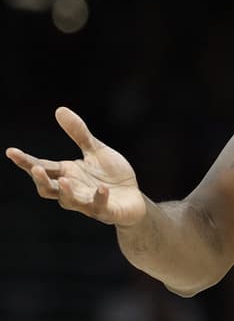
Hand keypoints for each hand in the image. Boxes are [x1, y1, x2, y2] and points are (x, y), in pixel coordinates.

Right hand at [6, 107, 146, 226]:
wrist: (134, 199)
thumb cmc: (112, 175)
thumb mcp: (96, 151)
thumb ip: (79, 134)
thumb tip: (59, 110)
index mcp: (67, 174)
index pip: (42, 167)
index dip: (26, 161)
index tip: (11, 151)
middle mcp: (72, 189)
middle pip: (48, 188)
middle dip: (41, 180)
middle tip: (36, 168)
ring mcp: (87, 203)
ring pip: (69, 201)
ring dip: (66, 192)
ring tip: (64, 179)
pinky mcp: (106, 211)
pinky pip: (99, 206)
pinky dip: (99, 198)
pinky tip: (103, 189)